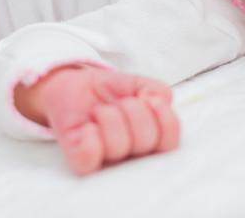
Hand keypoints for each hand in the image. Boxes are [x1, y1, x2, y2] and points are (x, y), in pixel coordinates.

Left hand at [15, 66, 179, 175]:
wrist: (75, 86)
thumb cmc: (110, 91)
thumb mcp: (139, 83)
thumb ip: (157, 90)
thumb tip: (155, 100)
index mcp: (151, 140)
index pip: (170, 142)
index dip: (165, 120)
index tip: (150, 99)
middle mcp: (132, 156)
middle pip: (145, 141)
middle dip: (133, 110)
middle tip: (119, 102)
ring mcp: (106, 160)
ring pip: (117, 146)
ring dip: (109, 116)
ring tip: (100, 111)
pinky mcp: (80, 160)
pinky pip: (88, 158)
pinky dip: (89, 137)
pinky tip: (88, 126)